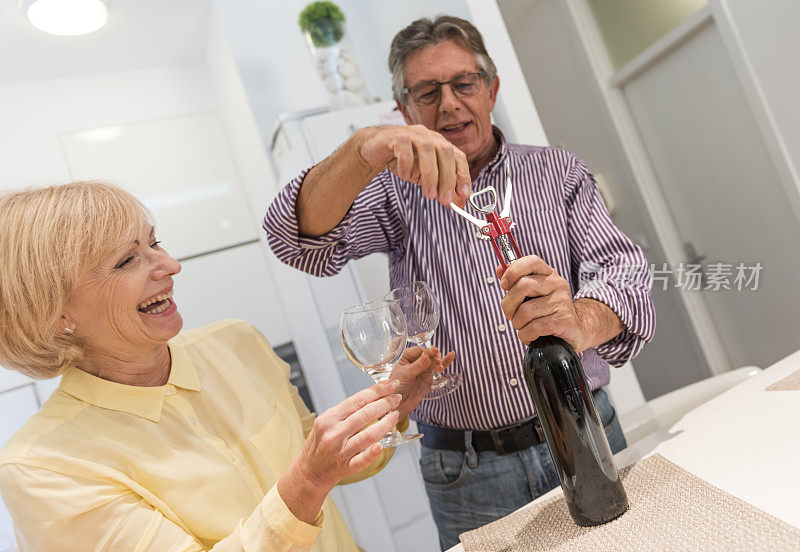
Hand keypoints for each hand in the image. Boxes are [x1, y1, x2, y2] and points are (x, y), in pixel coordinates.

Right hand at [294, 380, 403, 489]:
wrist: (311, 470)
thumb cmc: (321, 442)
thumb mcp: (327, 421)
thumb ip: (347, 411)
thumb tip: (374, 396)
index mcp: (329, 419)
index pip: (357, 400)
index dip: (377, 391)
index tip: (390, 385)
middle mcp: (334, 433)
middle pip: (365, 415)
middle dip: (385, 403)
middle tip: (396, 398)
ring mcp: (341, 451)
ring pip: (368, 435)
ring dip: (386, 423)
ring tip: (395, 416)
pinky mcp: (347, 467)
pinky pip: (362, 460)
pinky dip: (372, 453)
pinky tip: (381, 446)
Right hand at [356, 125, 471, 206]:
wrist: (374, 148)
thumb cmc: (402, 160)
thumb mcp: (424, 178)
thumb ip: (441, 189)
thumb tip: (458, 205)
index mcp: (440, 145)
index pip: (458, 157)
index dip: (463, 175)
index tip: (464, 194)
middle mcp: (430, 137)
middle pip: (446, 152)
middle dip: (448, 177)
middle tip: (444, 199)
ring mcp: (413, 134)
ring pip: (427, 149)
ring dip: (430, 174)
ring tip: (429, 194)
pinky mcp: (396, 136)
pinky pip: (404, 148)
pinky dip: (407, 164)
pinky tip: (405, 177)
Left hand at [390, 346, 454, 416]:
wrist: (400, 404)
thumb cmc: (397, 387)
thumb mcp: (406, 375)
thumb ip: (417, 366)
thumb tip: (427, 356)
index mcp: (406, 356)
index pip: (420, 350)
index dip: (428, 351)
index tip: (434, 353)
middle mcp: (415, 360)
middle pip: (429, 354)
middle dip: (435, 357)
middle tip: (437, 363)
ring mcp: (423, 368)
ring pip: (434, 360)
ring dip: (439, 361)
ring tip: (440, 367)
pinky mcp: (429, 376)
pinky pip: (438, 367)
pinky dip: (445, 362)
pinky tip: (451, 355)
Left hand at [497, 255, 589, 351]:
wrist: (576, 329)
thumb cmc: (548, 311)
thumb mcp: (534, 293)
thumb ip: (516, 281)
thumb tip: (499, 270)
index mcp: (549, 275)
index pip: (531, 262)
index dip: (513, 271)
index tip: (504, 285)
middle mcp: (558, 285)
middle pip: (524, 285)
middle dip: (509, 304)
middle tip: (511, 314)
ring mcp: (562, 302)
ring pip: (525, 311)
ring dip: (517, 323)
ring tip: (523, 326)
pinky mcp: (564, 320)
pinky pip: (534, 327)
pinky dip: (526, 335)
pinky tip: (530, 336)